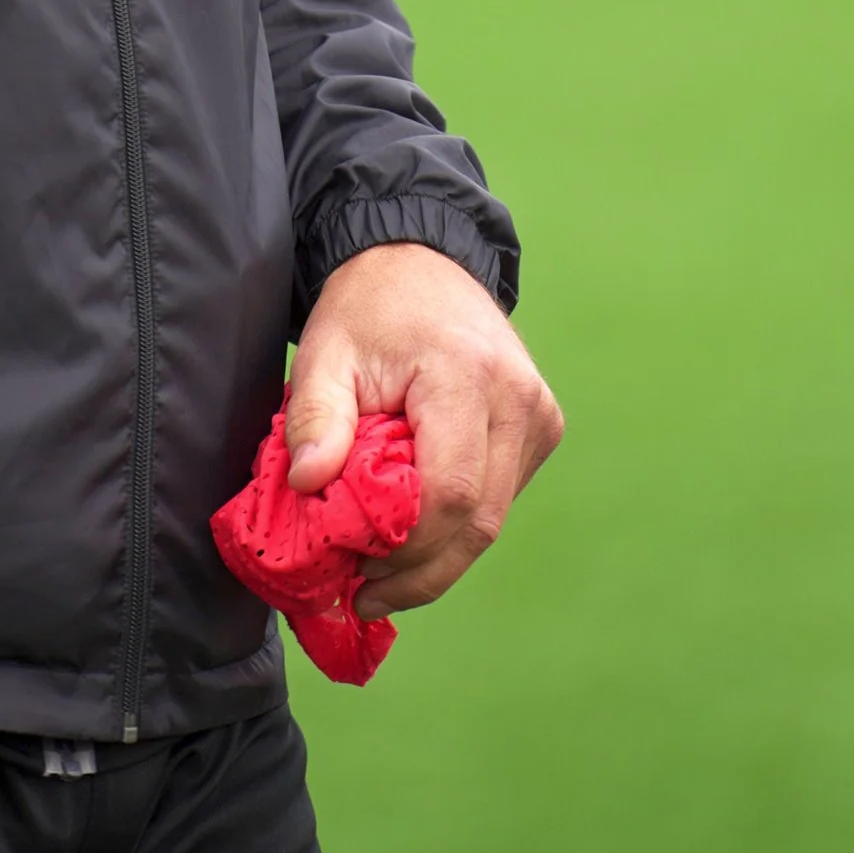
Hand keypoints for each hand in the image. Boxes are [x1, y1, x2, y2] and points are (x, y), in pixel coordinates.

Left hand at [286, 240, 562, 620]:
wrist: (422, 259)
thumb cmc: (370, 306)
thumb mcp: (325, 350)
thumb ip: (316, 417)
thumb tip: (311, 486)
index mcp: (468, 374)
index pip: (450, 492)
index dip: (405, 548)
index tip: (354, 570)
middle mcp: (519, 398)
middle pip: (479, 520)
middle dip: (420, 571)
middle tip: (363, 593)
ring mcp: (539, 415)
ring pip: (492, 518)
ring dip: (436, 555)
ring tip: (377, 565)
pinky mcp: (542, 428)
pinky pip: (498, 498)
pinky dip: (454, 525)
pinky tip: (411, 530)